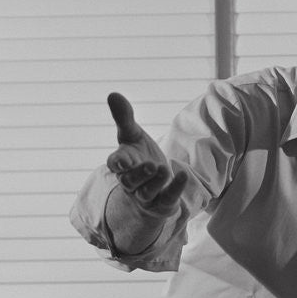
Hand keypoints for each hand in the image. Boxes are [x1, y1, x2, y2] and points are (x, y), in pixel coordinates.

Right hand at [106, 92, 187, 218]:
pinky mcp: (162, 204)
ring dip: (155, 182)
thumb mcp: (132, 135)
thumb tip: (112, 93)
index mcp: (122, 164)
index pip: (115, 164)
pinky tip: (183, 175)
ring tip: (163, 168)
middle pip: (131, 181)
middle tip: (151, 165)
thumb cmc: (138, 157)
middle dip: (140, 174)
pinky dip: (175, 188)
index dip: (117, 163)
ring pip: (146, 192)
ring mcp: (146, 195)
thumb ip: (124, 118)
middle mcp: (131, 182)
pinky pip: (167, 198)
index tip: (121, 162)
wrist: (152, 184)